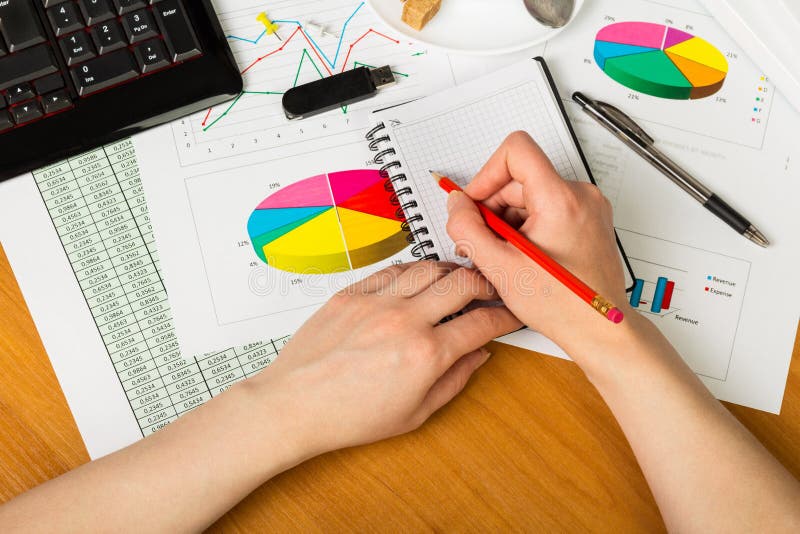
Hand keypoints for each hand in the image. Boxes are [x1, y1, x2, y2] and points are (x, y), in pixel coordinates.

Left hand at [249, 262, 521, 456]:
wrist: (294, 405)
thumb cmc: (349, 416)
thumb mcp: (415, 414)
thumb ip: (454, 380)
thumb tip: (479, 355)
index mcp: (425, 355)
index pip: (482, 323)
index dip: (505, 317)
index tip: (509, 315)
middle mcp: (404, 321)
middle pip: (462, 282)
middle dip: (485, 283)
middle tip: (488, 292)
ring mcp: (376, 303)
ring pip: (429, 267)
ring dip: (450, 271)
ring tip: (455, 282)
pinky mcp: (351, 294)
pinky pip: (393, 270)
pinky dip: (413, 271)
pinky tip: (417, 281)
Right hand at [445, 131, 633, 361]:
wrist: (600, 329)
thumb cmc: (563, 305)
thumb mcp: (499, 266)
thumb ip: (467, 229)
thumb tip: (456, 204)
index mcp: (561, 199)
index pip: (516, 150)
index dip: (487, 174)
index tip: (476, 203)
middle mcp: (580, 195)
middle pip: (520, 177)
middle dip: (493, 207)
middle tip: (483, 242)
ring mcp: (588, 207)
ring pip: (532, 194)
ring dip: (509, 220)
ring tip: (504, 255)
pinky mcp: (589, 219)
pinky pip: (547, 207)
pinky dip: (527, 226)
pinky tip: (521, 256)